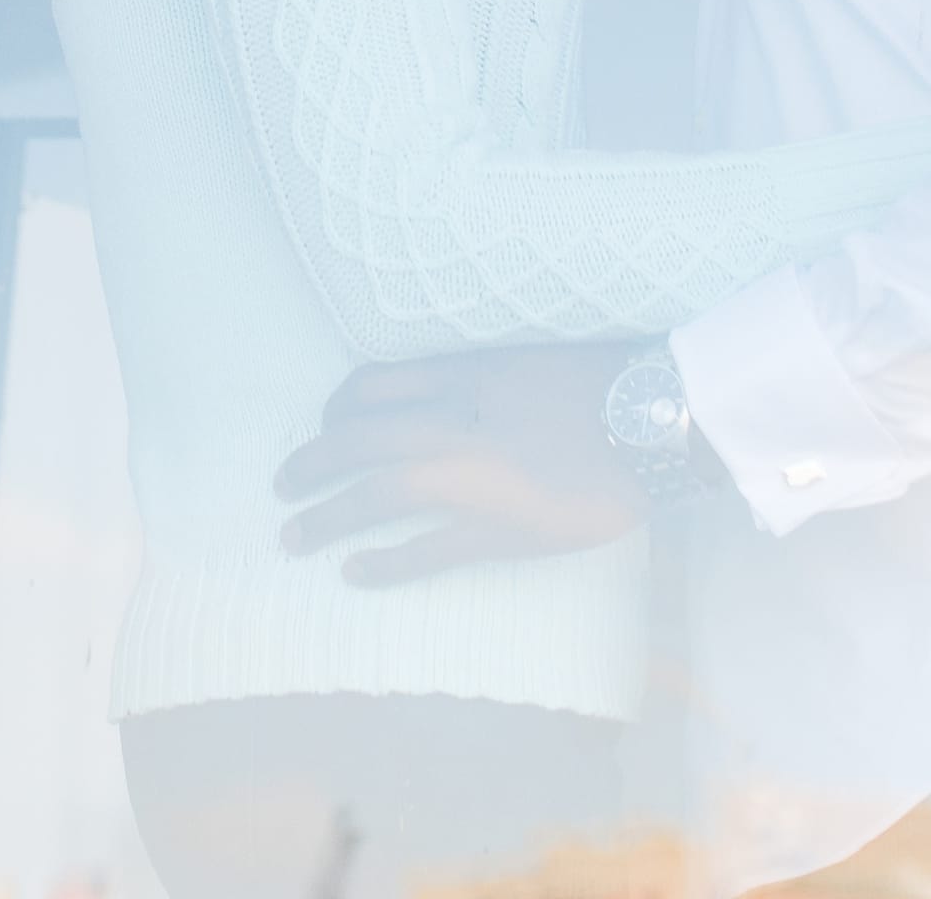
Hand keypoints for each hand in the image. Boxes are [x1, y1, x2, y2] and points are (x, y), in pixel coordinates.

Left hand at [273, 340, 644, 585]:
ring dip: (327, 516)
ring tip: (292, 536)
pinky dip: (383, 563)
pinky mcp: (497, 528)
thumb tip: (449, 387)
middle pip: (358, 440)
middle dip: (311, 463)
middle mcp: (454, 423)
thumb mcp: (526, 357)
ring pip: (376, 495)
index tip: (324, 424)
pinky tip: (354, 574)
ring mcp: (471, 478)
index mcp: (463, 376)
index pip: (373, 386)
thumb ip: (481, 374)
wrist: (649, 417)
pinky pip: (425, 549)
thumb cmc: (600, 380)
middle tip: (281, 484)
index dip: (337, 409)